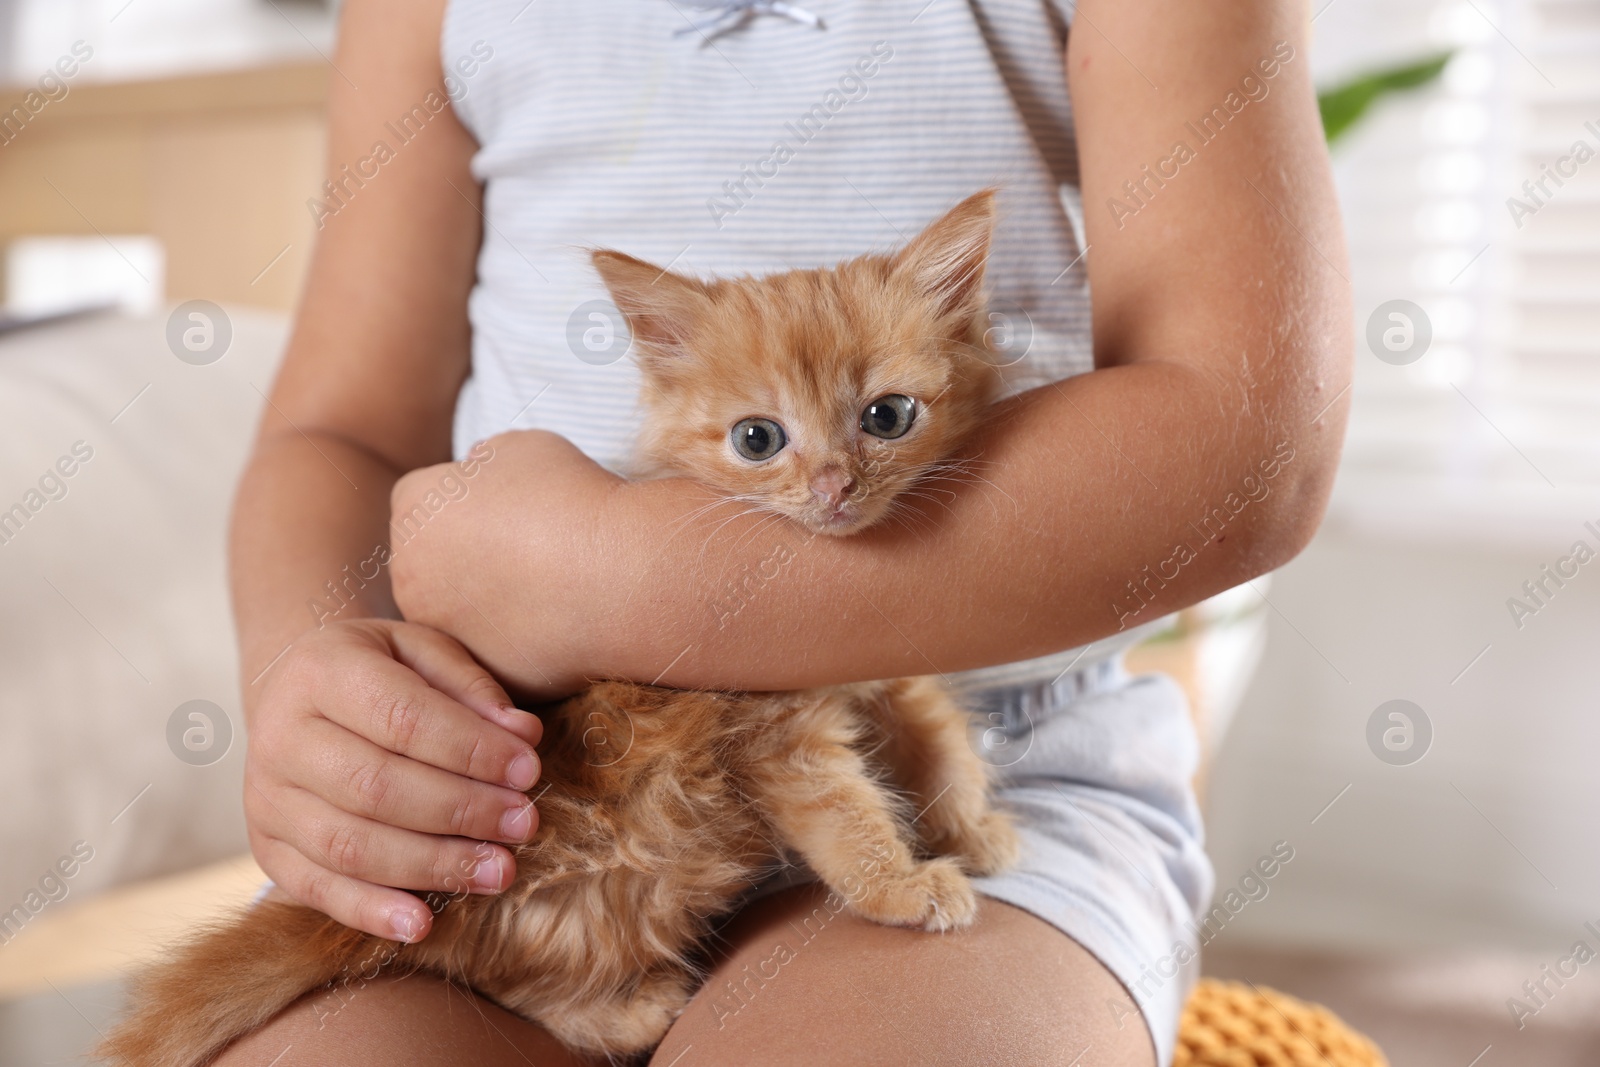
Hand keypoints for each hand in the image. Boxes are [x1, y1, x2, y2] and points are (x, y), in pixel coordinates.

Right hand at [245, 618, 543, 941]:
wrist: (298, 693)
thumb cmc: (382, 670)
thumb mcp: (426, 651)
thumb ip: (473, 688)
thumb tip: (523, 735)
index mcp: (321, 671)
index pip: (403, 718)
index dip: (471, 750)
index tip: (529, 770)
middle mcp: (281, 736)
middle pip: (376, 787)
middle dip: (461, 810)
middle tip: (524, 823)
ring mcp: (266, 798)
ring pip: (349, 844)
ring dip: (432, 865)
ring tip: (499, 871)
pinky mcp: (267, 847)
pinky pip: (316, 888)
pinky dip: (370, 911)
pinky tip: (423, 924)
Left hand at [388, 430, 624, 698]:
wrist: (615, 574)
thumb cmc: (568, 500)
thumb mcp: (520, 447)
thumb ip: (485, 459)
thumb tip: (478, 472)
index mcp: (412, 508)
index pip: (425, 496)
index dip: (469, 497)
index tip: (511, 503)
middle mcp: (409, 573)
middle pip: (432, 557)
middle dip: (469, 551)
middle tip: (531, 544)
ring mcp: (442, 629)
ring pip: (460, 609)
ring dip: (491, 598)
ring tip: (550, 582)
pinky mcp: (479, 670)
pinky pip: (494, 649)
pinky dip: (520, 637)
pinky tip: (561, 618)